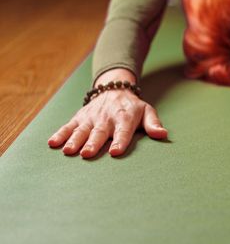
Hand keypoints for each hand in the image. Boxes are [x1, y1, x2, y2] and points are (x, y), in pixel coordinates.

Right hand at [48, 69, 167, 157]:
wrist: (115, 89)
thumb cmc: (133, 107)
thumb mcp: (147, 111)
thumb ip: (153, 124)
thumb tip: (163, 134)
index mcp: (124, 118)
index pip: (123, 131)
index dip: (120, 141)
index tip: (115, 151)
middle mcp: (106, 118)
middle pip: (99, 132)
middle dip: (93, 143)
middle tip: (87, 154)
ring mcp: (91, 118)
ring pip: (82, 130)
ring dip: (75, 140)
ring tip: (69, 151)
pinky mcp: (80, 117)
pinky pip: (68, 126)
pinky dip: (60, 133)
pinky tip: (53, 143)